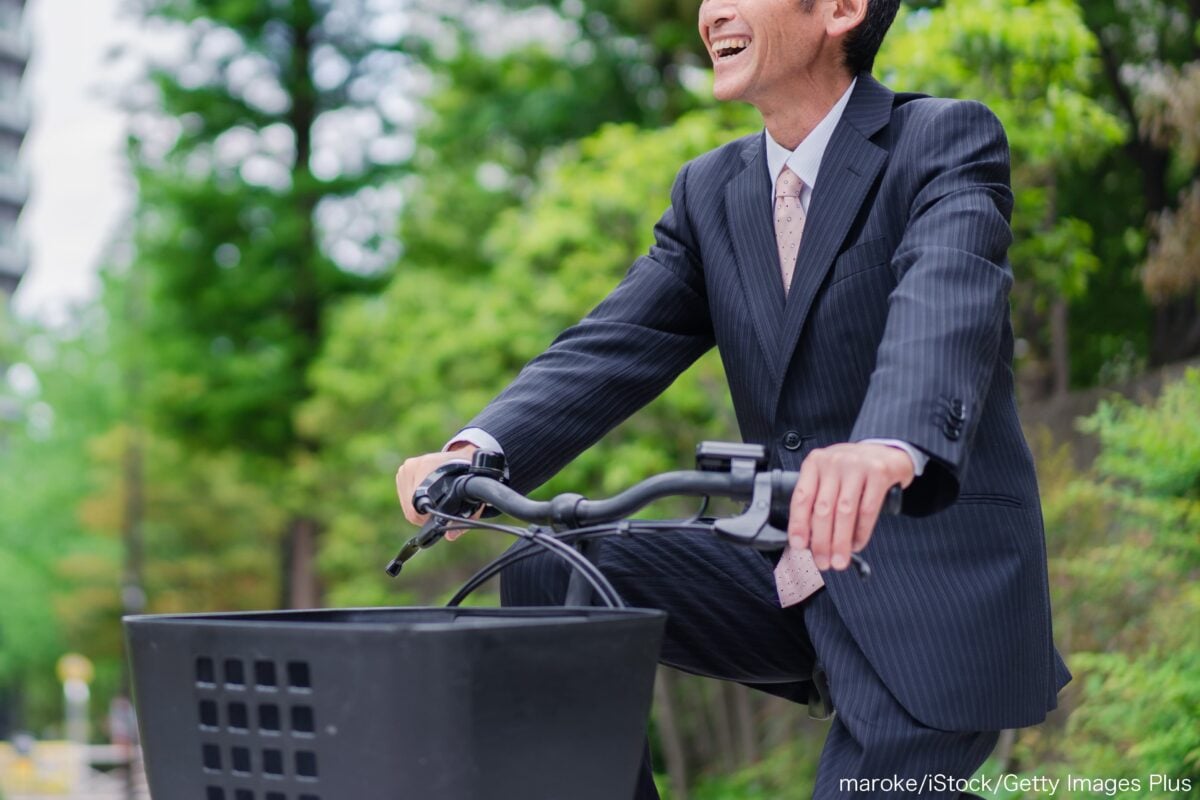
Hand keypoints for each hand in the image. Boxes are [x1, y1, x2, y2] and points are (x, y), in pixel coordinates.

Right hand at [395, 444, 478, 537]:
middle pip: (410, 507)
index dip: (427, 518)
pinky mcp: (403, 469)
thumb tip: (450, 536)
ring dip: (418, 508)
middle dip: (423, 515)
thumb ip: (462, 520)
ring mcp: (406, 467)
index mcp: (429, 468)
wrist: (463, 458)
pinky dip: (413, 500)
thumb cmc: (467, 480)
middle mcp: (414, 465)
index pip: (417, 505)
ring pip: (405, 503)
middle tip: (438, 509)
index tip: (438, 517)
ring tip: (434, 499)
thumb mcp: (471, 500)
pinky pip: (403, 495)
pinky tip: (427, 493)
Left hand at [788, 442, 914, 570]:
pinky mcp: (878, 473)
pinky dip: (862, 531)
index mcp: (815, 463)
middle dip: (821, 540)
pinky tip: (857, 544)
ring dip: (841, 541)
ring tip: (839, 560)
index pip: (802, 497)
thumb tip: (808, 539)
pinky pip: (867, 509)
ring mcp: (857, 466)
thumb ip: (818, 499)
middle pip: (823, 508)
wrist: (886, 451)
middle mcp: (833, 462)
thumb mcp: (829, 475)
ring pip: (845, 512)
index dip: (799, 524)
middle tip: (822, 562)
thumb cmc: (852, 470)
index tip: (799, 546)